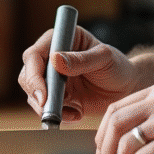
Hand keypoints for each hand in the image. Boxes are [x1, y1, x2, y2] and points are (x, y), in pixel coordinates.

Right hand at [18, 25, 137, 122]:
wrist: (126, 88)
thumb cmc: (117, 66)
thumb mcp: (104, 58)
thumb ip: (81, 60)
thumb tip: (55, 60)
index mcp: (61, 39)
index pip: (34, 55)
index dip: (34, 75)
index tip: (43, 94)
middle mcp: (51, 57)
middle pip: (27, 75)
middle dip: (36, 94)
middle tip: (49, 109)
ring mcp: (52, 78)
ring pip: (33, 94)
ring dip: (46, 107)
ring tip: (70, 112)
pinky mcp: (56, 96)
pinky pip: (46, 108)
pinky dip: (58, 114)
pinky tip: (76, 114)